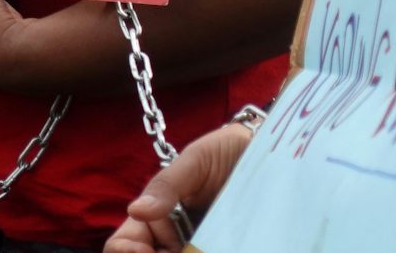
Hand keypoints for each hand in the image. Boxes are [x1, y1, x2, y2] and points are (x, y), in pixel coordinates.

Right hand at [105, 122, 255, 252]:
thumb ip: (165, 185)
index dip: (128, 250)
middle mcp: (175, 238)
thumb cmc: (225, 153)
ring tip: (206, 243)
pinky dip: (207, 251)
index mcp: (157, 217)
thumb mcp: (195, 162)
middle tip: (182, 248)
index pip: (126, 242)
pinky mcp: (228, 247)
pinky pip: (208, 252)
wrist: (269, 156)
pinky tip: (222, 244)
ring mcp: (201, 246)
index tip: (146, 250)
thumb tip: (135, 210)